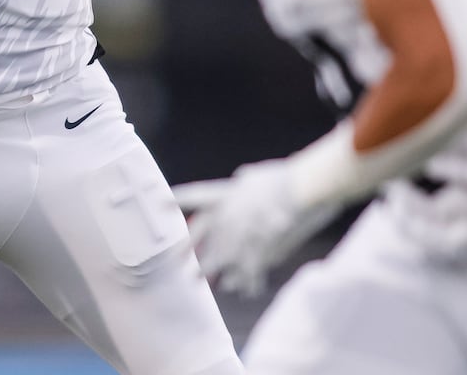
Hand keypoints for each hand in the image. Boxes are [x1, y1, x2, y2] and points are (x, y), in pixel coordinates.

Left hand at [173, 158, 337, 295]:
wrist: (304, 188)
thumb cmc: (284, 179)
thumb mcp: (257, 176)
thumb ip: (244, 180)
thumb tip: (241, 177)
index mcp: (227, 193)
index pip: (197, 195)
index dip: (180, 198)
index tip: (162, 201)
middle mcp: (229, 214)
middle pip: (206, 237)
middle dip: (196, 253)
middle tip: (186, 269)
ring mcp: (241, 233)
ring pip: (225, 259)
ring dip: (221, 274)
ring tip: (219, 285)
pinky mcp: (259, 247)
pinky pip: (249, 269)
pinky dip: (250, 281)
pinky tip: (248, 290)